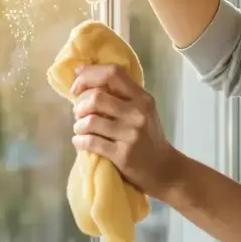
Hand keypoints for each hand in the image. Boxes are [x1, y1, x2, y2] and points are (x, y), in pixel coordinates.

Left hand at [70, 63, 184, 198]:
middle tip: (78, 113)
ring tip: (80, 129)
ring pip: (90, 120)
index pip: (113, 73)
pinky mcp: (122, 154)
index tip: (77, 84)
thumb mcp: (143, 111)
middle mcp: (138, 113)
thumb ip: (122, 96)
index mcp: (143, 98)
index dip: (90, 74)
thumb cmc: (149, 137)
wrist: (164, 169)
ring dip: (78, 124)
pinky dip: (79, 140)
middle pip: (96, 97)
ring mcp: (131, 134)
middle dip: (79, 104)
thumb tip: (86, 80)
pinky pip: (90, 142)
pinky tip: (80, 142)